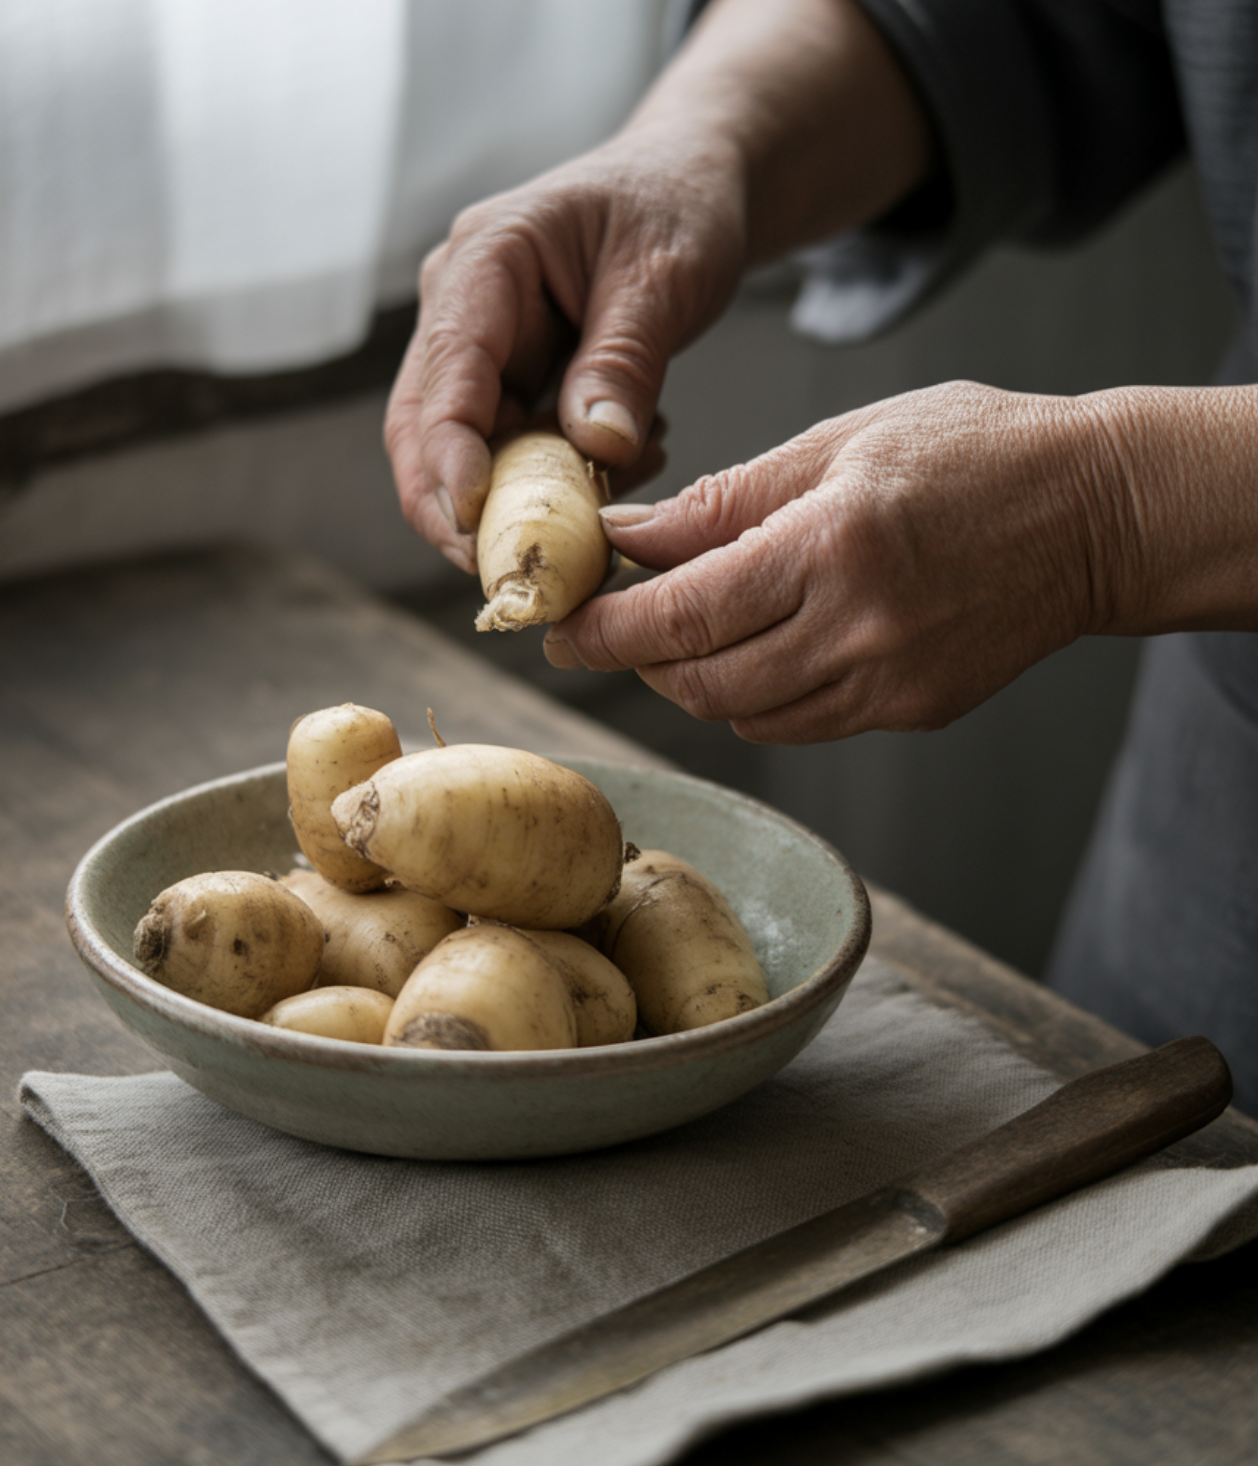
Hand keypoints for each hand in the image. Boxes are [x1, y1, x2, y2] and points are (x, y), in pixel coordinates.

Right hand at [384, 130, 746, 572]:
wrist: (686, 185)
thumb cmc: (675, 207)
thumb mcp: (665, 275)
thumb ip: (625, 361)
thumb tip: (596, 447)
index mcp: (487, 260)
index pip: (447, 371)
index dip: (451, 453)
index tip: (475, 517)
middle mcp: (461, 306)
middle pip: (424, 428)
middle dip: (458, 508)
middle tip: (512, 570)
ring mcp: (479, 348)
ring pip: (465, 453)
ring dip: (524, 497)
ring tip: (608, 496)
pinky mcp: (507, 381)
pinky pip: (513, 452)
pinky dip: (559, 480)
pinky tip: (623, 462)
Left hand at [542, 381, 1128, 742]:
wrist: (1097, 514)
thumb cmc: (974, 451)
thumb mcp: (839, 443)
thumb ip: (724, 501)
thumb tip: (629, 537)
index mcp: (833, 547)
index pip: (682, 616)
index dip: (605, 630)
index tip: (559, 627)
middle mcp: (860, 630)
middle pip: (700, 680)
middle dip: (635, 660)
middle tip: (604, 626)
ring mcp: (890, 682)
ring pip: (743, 714)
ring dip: (689, 680)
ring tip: (676, 632)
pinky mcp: (912, 710)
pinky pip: (799, 723)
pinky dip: (752, 696)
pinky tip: (751, 650)